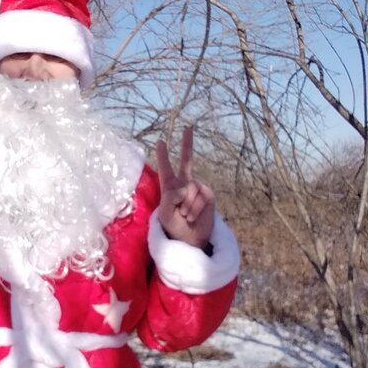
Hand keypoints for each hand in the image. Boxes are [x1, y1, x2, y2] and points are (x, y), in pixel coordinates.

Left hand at [156, 127, 214, 249]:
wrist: (191, 239)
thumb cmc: (173, 227)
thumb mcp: (164, 214)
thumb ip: (170, 197)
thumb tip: (185, 187)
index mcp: (169, 188)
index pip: (165, 169)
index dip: (163, 156)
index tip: (160, 142)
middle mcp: (184, 184)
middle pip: (187, 161)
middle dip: (187, 144)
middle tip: (188, 128)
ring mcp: (196, 189)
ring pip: (191, 189)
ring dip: (187, 206)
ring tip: (185, 216)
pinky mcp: (207, 195)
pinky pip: (201, 196)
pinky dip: (195, 208)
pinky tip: (193, 216)